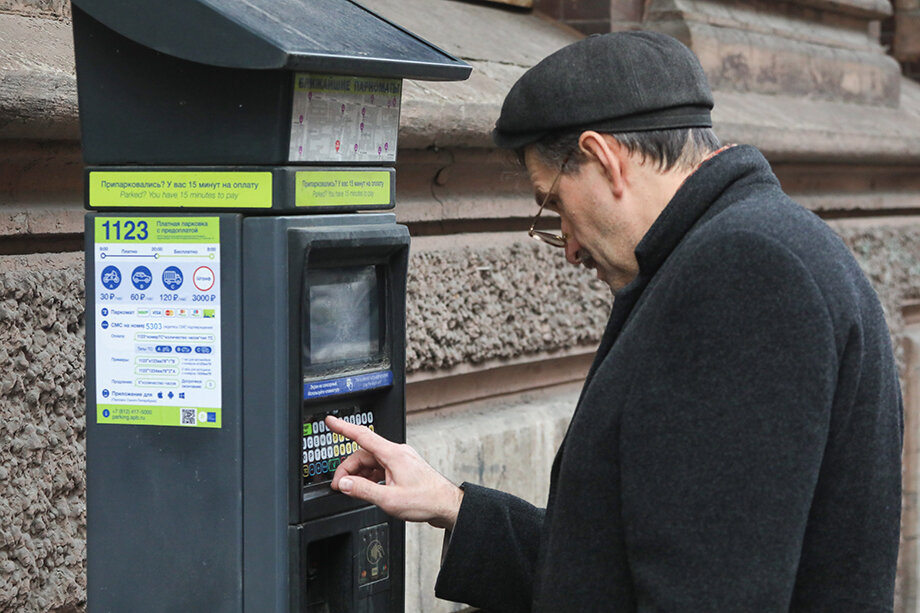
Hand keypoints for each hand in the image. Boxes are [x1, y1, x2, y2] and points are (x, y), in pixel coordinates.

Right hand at [324, 416, 463, 529]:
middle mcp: (396, 453)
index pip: (362, 435)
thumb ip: (363, 490)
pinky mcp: (403, 468)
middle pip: (363, 454)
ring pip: (371, 462)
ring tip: (354, 491)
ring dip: (359, 475)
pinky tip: (369, 489)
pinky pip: (380, 468)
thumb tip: (345, 483)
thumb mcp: (389, 499)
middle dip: (348, 469)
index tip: (330, 421)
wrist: (447, 505)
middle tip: (340, 486)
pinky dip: (370, 477)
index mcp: (393, 454)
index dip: (343, 427)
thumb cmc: (426, 500)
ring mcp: (400, 460)